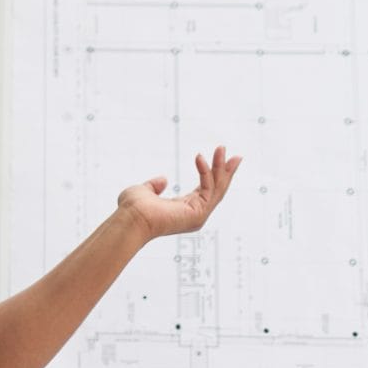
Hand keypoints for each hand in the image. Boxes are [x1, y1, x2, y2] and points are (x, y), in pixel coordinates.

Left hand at [117, 145, 241, 239]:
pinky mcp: (198, 213)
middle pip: (217, 190)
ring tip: (221, 148)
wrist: (130, 218)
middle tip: (236, 155)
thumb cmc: (133, 208)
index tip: (219, 157)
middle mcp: (194, 215)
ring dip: (220, 167)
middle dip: (226, 171)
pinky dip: (206, 172)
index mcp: (184, 210)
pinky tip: (199, 157)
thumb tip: (164, 179)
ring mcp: (198, 216)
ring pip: (217, 188)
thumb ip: (155, 186)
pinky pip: (207, 188)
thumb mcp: (145, 191)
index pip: (206, 190)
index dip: (213, 174)